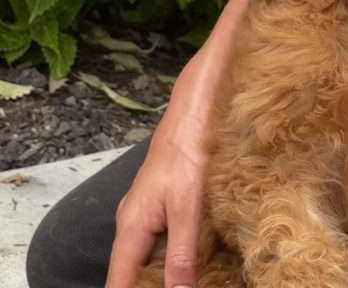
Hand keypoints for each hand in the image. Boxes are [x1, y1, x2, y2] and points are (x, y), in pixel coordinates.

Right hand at [105, 59, 208, 287]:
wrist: (193, 113)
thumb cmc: (188, 154)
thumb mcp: (188, 208)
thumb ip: (182, 254)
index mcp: (132, 226)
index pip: (118, 281)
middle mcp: (131, 221)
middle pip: (129, 271)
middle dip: (147, 287)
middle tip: (182, 287)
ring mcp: (144, 210)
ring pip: (145, 254)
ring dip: (160, 273)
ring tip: (189, 280)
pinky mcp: (160, 200)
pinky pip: (158, 236)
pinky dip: (171, 252)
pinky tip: (192, 258)